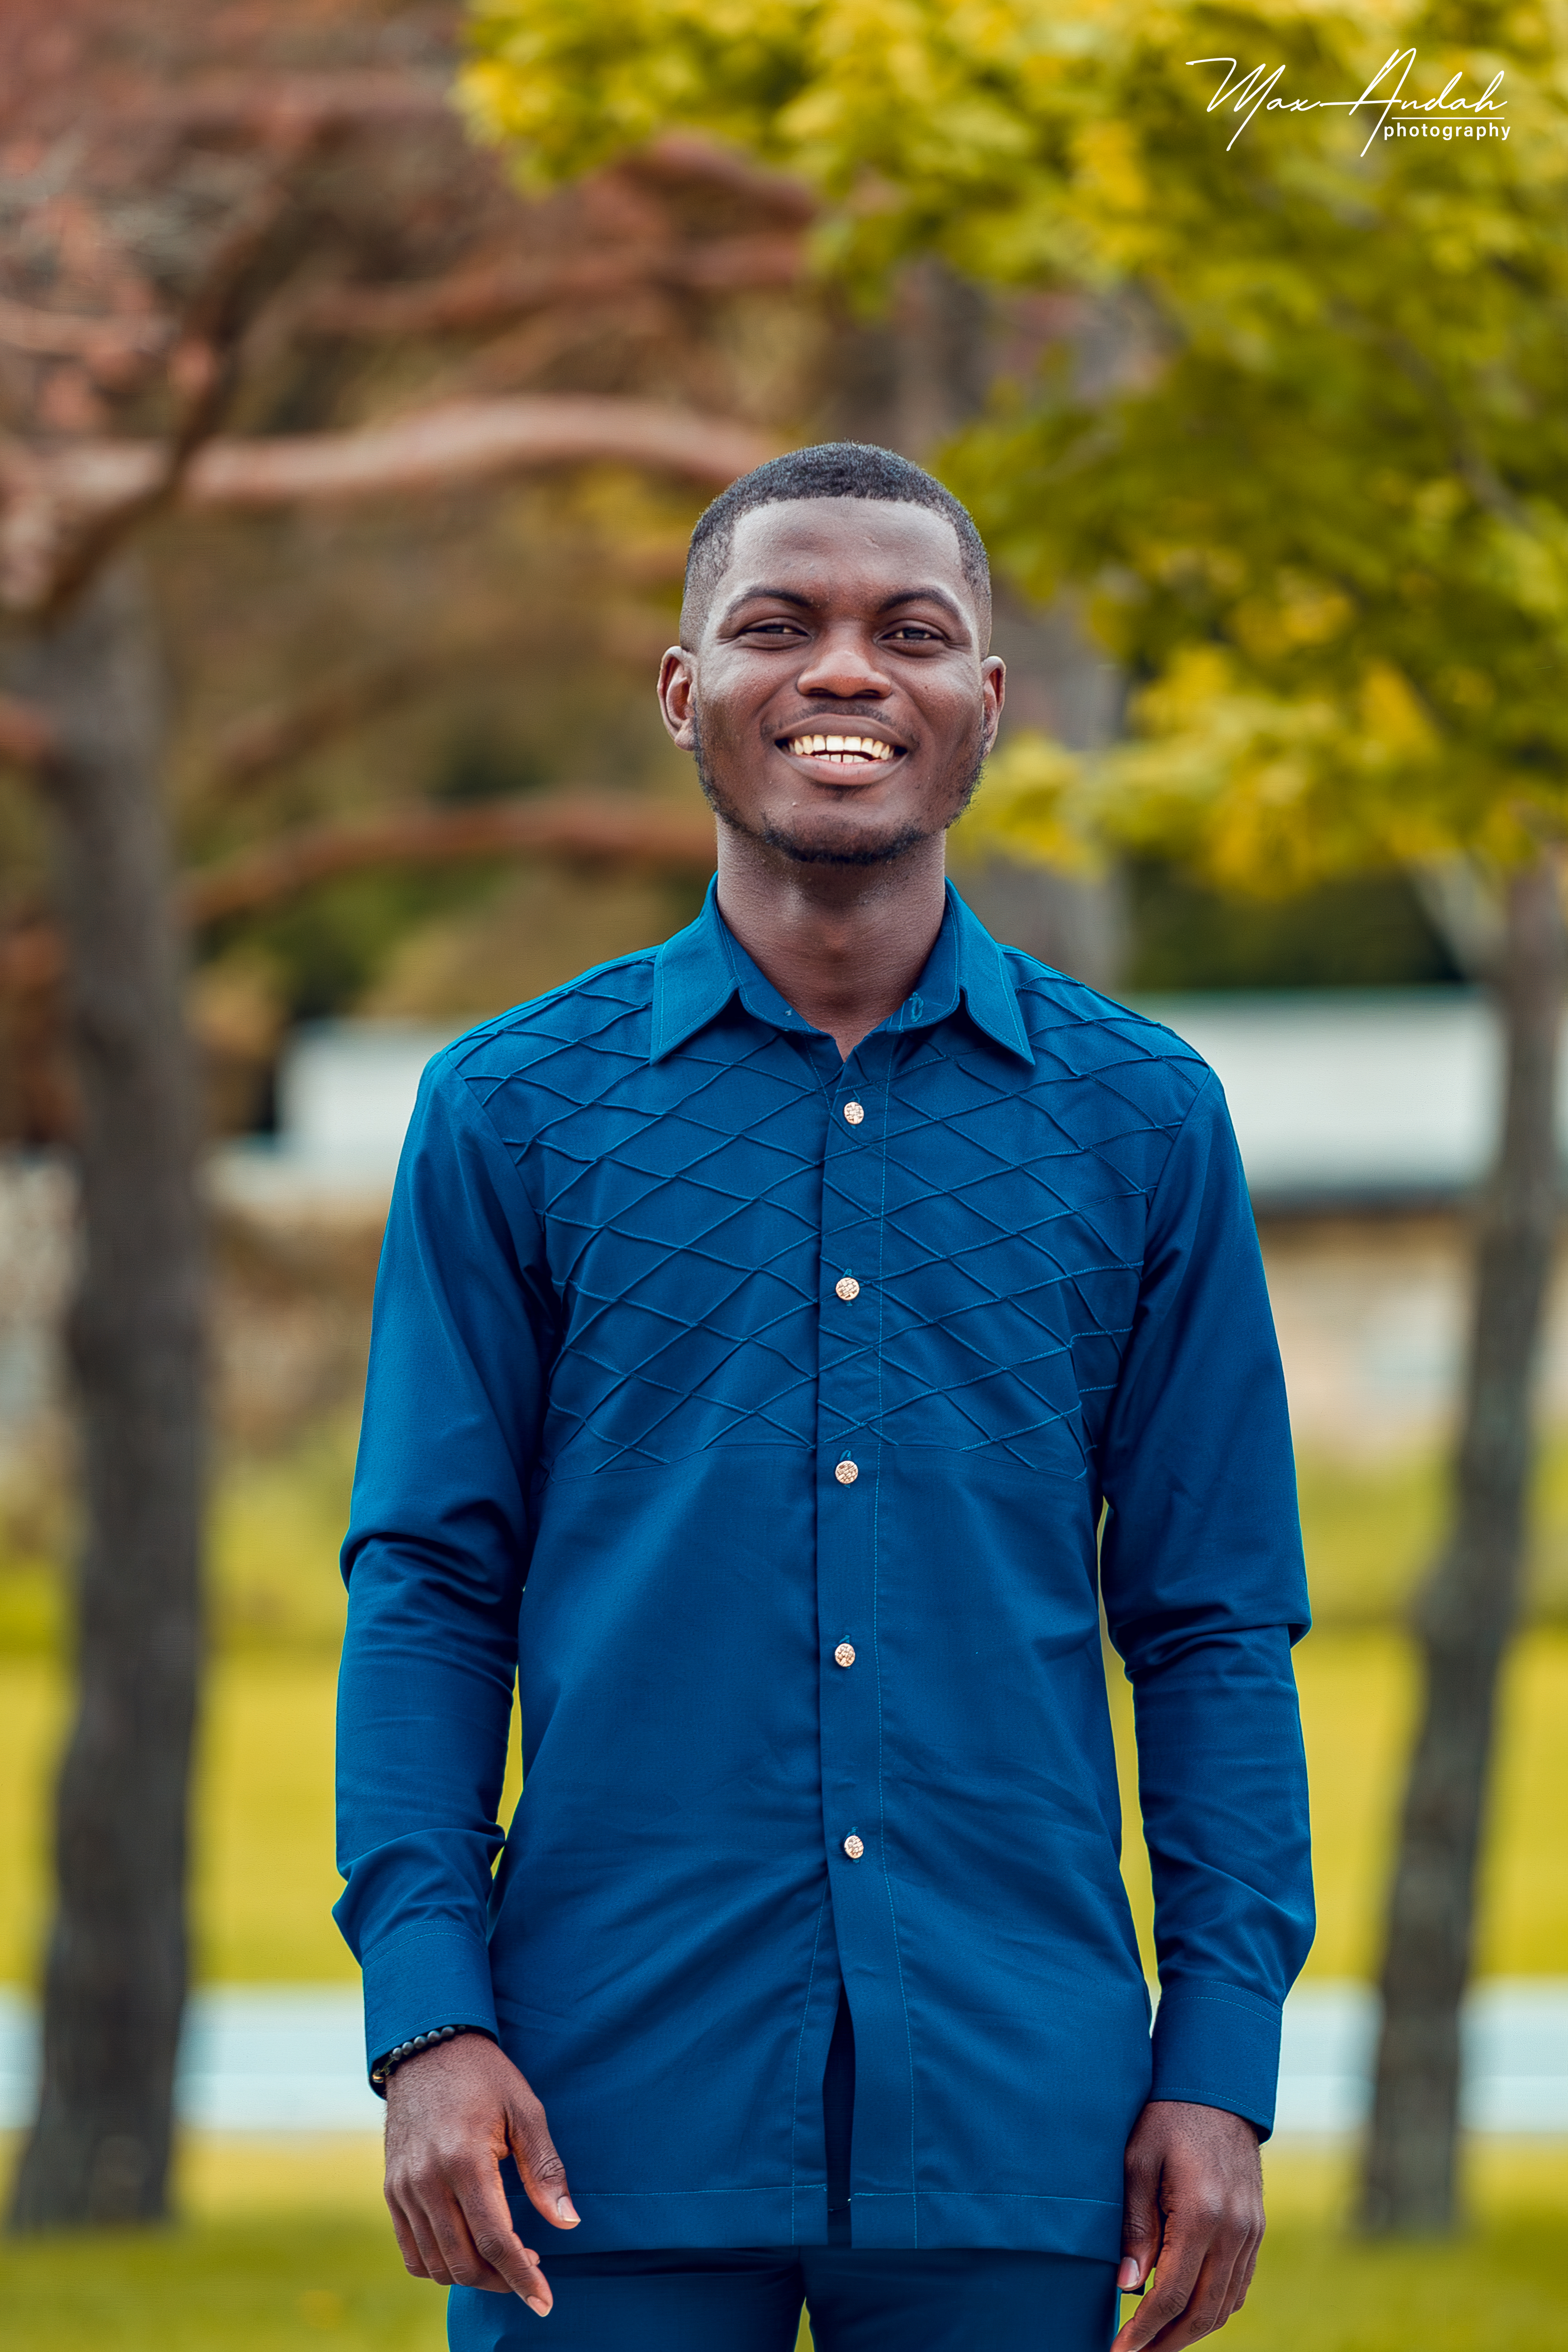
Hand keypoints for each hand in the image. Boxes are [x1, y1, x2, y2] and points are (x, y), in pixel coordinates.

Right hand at [383, 2033, 579, 2315]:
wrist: (427, 2047)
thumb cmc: (485, 2076)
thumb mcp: (525, 2109)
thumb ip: (544, 2168)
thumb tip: (568, 2222)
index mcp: (464, 2159)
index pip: (495, 2241)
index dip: (522, 2277)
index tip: (544, 2301)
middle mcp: (427, 2180)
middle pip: (465, 2262)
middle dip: (502, 2280)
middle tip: (531, 2271)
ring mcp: (403, 2189)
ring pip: (437, 2264)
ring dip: (472, 2276)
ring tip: (504, 2259)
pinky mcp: (391, 2190)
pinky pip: (412, 2252)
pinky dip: (439, 2266)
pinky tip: (467, 2251)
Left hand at [1112, 2100, 1263, 2351]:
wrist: (1217, 2091)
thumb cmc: (1167, 2120)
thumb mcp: (1137, 2161)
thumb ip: (1135, 2226)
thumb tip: (1128, 2285)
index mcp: (1201, 2214)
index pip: (1171, 2294)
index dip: (1144, 2331)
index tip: (1119, 2351)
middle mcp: (1234, 2231)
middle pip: (1203, 2311)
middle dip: (1167, 2343)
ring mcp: (1251, 2233)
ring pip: (1225, 2305)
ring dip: (1191, 2332)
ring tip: (1156, 2343)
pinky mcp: (1257, 2230)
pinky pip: (1239, 2286)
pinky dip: (1215, 2308)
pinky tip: (1188, 2313)